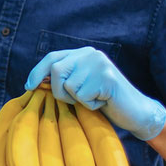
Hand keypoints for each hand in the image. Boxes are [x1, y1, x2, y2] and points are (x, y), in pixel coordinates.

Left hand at [25, 47, 165, 140]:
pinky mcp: (107, 78)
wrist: (136, 112)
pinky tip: (103, 103)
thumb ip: (64, 79)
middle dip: (59, 92)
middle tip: (76, 101)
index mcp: (83, 53)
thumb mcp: (81, 87)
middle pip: (56, 70)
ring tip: (95, 100)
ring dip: (77, 101)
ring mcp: (100, 64)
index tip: (28, 86)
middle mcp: (91, 54)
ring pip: (68, 86)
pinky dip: (90, 106)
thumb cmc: (105, 102)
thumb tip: (35, 82)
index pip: (52, 57)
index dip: (37, 72)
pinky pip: (82, 96)